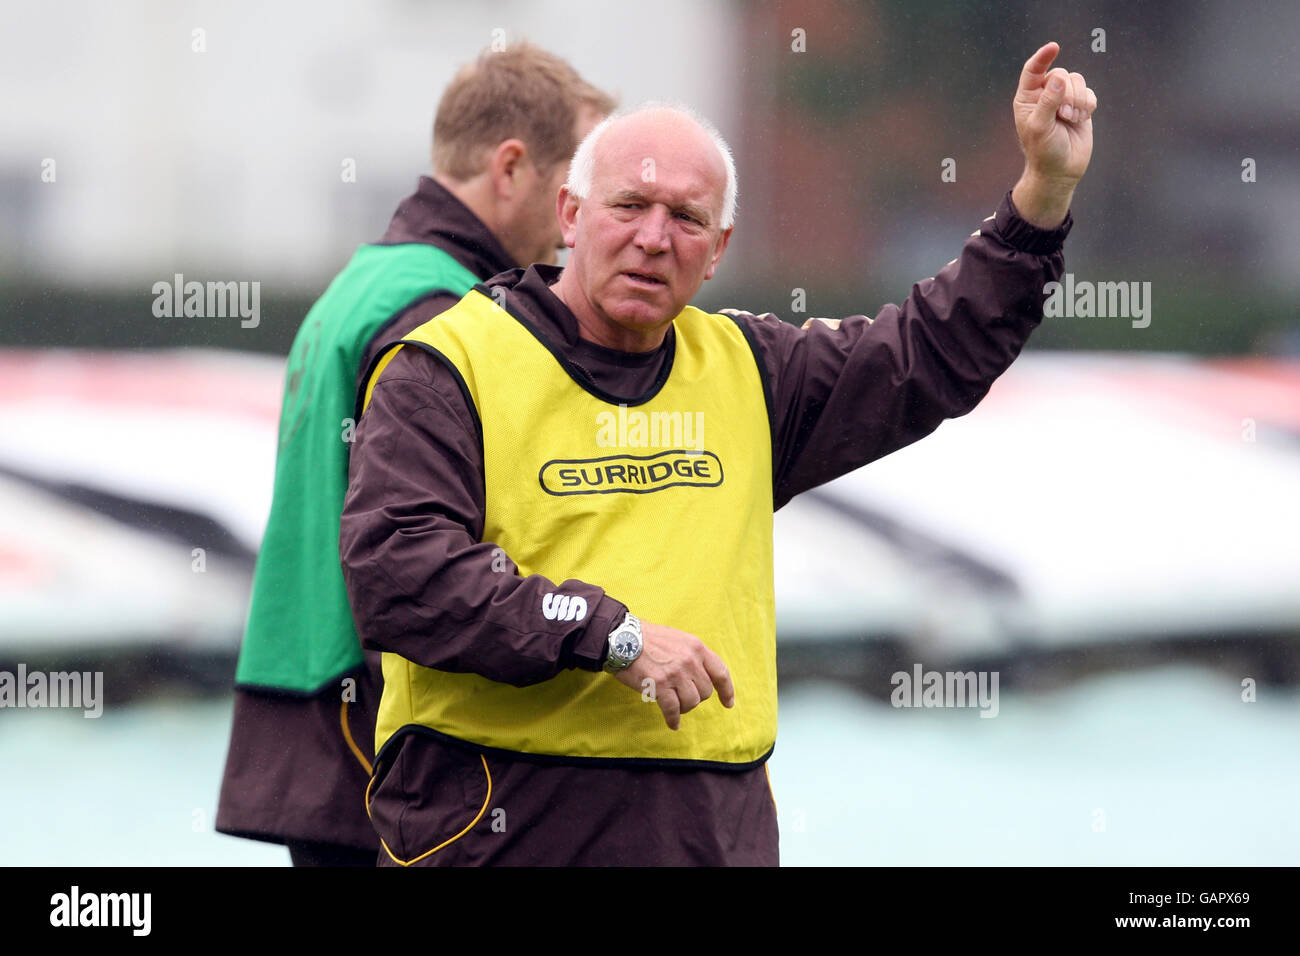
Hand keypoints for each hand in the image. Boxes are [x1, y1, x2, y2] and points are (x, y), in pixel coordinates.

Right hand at [615, 620, 734, 729]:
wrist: (622, 638)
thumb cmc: (648, 639)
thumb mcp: (678, 639)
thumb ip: (693, 655)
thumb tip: (703, 676)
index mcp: (696, 647)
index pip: (720, 672)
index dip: (726, 691)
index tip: (727, 703)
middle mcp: (689, 660)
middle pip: (705, 691)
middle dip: (696, 697)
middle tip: (682, 696)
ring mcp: (675, 674)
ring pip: (692, 702)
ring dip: (684, 707)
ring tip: (674, 704)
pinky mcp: (659, 685)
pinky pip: (673, 710)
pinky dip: (673, 719)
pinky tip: (672, 723)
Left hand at [1010, 42, 1097, 226]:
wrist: (1061, 171)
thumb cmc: (1044, 151)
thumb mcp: (1041, 127)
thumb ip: (1048, 102)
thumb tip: (1058, 78)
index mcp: (1027, 98)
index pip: (1033, 70)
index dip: (1043, 57)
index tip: (1054, 47)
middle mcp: (1044, 95)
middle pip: (1061, 73)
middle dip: (1067, 93)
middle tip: (1064, 116)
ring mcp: (1063, 99)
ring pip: (1078, 80)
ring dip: (1078, 101)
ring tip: (1072, 120)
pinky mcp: (1080, 105)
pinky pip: (1089, 92)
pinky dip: (1088, 105)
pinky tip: (1081, 120)